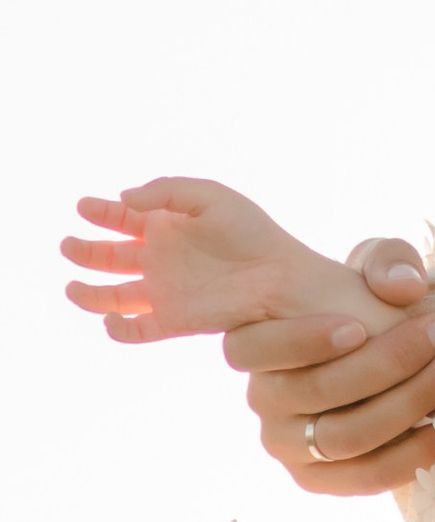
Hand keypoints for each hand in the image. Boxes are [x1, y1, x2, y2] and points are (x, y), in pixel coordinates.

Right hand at [64, 180, 385, 343]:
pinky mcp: (172, 321)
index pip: (122, 218)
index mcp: (166, 226)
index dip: (99, 212)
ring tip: (72, 287)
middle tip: (68, 244)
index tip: (83, 206)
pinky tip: (111, 316)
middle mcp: (159, 259)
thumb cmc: (251, 232)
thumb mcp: (210, 197)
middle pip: (108, 256)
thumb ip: (166, 192)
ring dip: (89, 293)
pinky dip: (117, 328)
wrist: (280, 278)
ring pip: (112, 295)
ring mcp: (163, 291)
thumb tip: (124, 199)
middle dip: (84, 250)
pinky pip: (136, 330)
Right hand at [228, 241, 434, 494]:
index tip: (359, 327)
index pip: (250, 348)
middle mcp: (264, 399)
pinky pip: (363, 477)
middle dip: (388, 363)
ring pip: (345, 436)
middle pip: (316, 392)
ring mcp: (289, 445)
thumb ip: (389, 262)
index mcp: (256, 343)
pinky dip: (407, 455)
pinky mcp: (321, 479)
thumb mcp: (381, 267)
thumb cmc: (373, 304)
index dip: (301, 341)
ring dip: (406, 403)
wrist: (393, 354)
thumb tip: (403, 287)